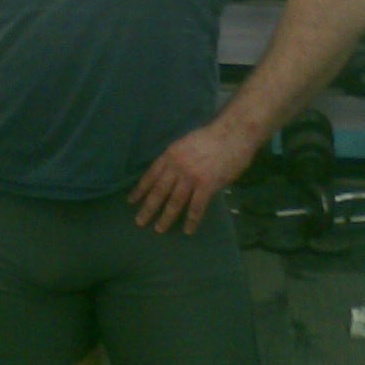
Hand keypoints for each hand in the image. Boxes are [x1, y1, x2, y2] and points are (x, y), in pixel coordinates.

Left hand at [128, 123, 254, 234]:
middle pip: (159, 191)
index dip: (141, 189)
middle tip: (139, 222)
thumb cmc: (212, 137)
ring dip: (166, 217)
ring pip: (175, 201)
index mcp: (170, 154)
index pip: (151, 175)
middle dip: (148, 208)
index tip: (132, 201)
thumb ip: (177, 158)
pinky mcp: (207, 185)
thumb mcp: (186, 143)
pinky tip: (188, 230)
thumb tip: (171, 174)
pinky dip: (191, 220)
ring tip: (159, 229)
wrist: (233, 134)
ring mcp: (191, 177)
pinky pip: (196, 207)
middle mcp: (177, 167)